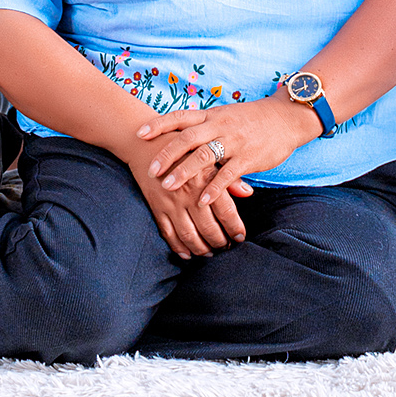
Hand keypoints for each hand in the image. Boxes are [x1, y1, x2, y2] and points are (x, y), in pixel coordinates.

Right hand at [117, 112, 242, 258]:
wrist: (147, 143)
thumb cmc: (183, 149)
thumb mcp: (208, 156)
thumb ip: (228, 176)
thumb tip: (248, 193)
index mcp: (205, 178)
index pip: (226, 211)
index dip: (235, 228)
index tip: (241, 236)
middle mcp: (189, 193)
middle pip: (209, 228)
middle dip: (220, 241)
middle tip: (227, 247)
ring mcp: (171, 202)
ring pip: (189, 235)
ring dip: (201, 248)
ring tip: (210, 252)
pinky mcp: (156, 206)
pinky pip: (168, 233)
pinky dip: (178, 247)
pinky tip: (187, 254)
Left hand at [141, 94, 322, 237]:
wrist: (285, 118)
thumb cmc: (251, 119)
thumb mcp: (224, 115)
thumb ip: (203, 125)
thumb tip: (176, 133)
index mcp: (211, 115)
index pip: (180, 116)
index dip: (159, 124)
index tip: (139, 133)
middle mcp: (219, 126)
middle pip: (187, 138)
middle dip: (166, 154)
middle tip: (150, 169)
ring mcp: (233, 141)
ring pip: (204, 156)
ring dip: (184, 172)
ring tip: (168, 186)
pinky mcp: (248, 158)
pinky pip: (227, 174)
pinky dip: (213, 188)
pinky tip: (202, 201)